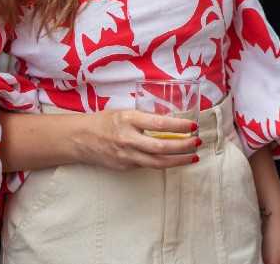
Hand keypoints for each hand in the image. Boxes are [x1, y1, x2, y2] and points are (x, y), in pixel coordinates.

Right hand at [75, 109, 200, 171]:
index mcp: (128, 119)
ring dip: (179, 160)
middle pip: (162, 146)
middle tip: (198, 142)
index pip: (159, 124)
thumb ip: (145, 118)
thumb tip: (170, 121)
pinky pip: (148, 165)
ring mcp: (126, 155)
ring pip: (158, 162)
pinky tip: (175, 160)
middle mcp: (128, 138)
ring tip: (194, 157)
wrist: (81, 139)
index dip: (178, 126)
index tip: (192, 126)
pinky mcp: (126, 166)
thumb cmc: (105, 121)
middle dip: (184, 146)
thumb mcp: (125, 113)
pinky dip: (164, 163)